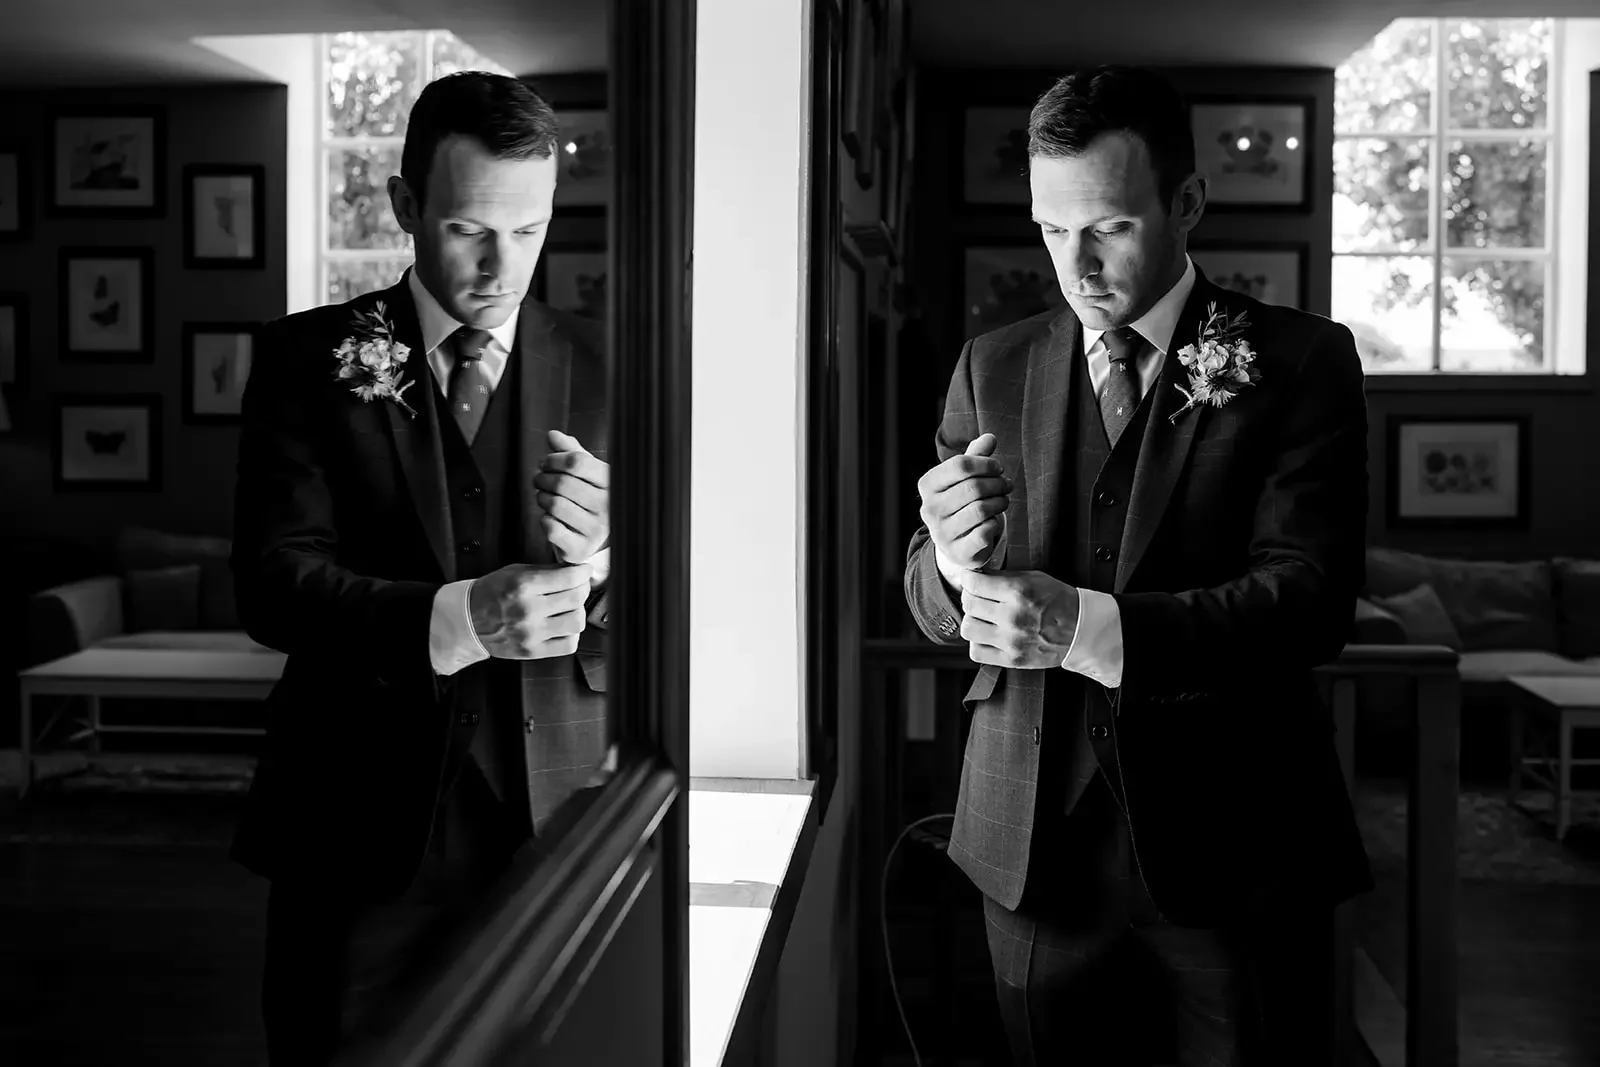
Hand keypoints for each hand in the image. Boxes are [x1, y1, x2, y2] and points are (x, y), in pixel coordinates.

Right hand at [468, 562, 593, 658]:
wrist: (467, 621)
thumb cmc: (490, 594)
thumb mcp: (515, 572)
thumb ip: (546, 571)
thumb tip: (575, 569)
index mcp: (523, 586)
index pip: (569, 578)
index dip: (583, 573)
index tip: (584, 571)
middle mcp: (528, 610)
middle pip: (576, 599)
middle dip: (582, 589)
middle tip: (578, 587)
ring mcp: (531, 633)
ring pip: (576, 622)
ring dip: (577, 612)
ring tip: (568, 608)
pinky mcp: (532, 651)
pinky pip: (568, 645)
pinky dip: (571, 634)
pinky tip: (562, 627)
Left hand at [535, 430, 609, 562]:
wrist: (596, 539)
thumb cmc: (589, 500)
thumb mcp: (587, 474)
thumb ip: (571, 453)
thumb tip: (553, 435)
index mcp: (612, 483)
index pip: (578, 462)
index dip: (554, 459)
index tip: (545, 462)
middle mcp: (608, 506)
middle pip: (563, 483)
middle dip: (543, 478)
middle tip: (538, 479)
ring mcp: (595, 529)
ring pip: (555, 505)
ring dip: (542, 498)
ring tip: (543, 496)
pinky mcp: (580, 548)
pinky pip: (551, 528)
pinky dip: (544, 520)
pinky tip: (549, 517)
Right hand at [917, 433, 1010, 570]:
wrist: (955, 543)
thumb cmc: (961, 502)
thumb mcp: (964, 477)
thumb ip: (976, 456)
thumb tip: (990, 438)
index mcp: (927, 485)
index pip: (960, 465)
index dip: (986, 463)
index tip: (998, 468)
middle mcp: (929, 509)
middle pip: (973, 487)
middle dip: (997, 483)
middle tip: (1006, 485)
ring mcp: (941, 532)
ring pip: (981, 509)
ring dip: (1000, 502)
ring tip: (1003, 500)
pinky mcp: (958, 551)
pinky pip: (985, 531)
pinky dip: (995, 523)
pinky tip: (994, 520)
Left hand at [959, 569, 1080, 668]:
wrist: (1082, 630)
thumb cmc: (1060, 602)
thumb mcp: (1035, 578)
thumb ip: (1005, 576)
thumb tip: (979, 575)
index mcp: (1019, 592)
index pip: (974, 583)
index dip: (969, 579)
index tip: (970, 579)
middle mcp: (1012, 616)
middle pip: (969, 605)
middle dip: (970, 597)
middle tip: (978, 597)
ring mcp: (1011, 640)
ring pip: (968, 629)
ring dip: (973, 620)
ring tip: (982, 617)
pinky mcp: (1012, 659)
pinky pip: (977, 652)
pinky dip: (978, 643)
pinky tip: (987, 636)